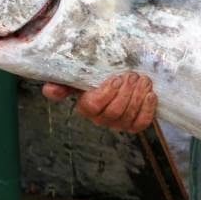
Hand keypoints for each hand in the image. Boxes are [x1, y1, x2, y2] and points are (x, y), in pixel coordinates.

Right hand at [42, 72, 156, 132]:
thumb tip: (49, 90)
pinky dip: (148, 109)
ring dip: (138, 97)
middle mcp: (102, 118)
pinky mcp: (135, 124)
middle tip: (133, 76)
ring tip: (143, 80)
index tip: (115, 78)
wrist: (125, 76)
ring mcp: (119, 123)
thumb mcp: (81, 75)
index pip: (93, 106)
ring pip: (128, 117)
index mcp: (87, 106)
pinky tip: (150, 94)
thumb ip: (65, 81)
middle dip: (126, 92)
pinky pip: (141, 123)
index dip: (106, 94)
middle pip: (114, 112)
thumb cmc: (100, 76)